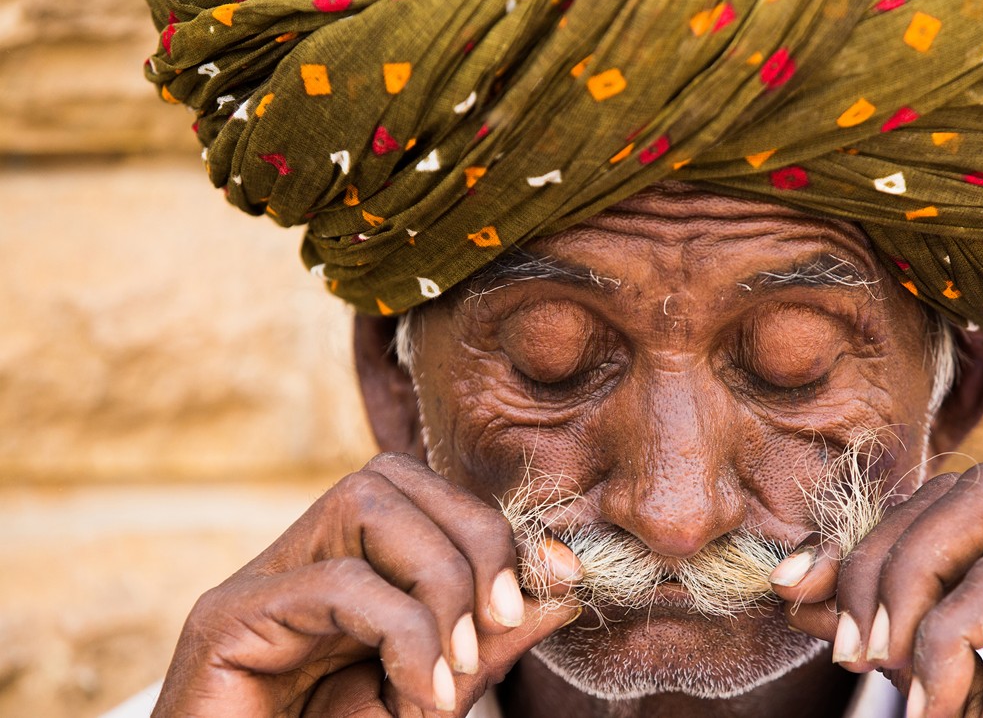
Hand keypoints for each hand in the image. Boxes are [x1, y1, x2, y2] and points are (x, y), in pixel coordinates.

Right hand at [152, 452, 581, 716]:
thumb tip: (562, 588)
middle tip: (502, 623)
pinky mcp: (226, 623)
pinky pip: (337, 581)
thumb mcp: (432, 699)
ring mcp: (257, 587)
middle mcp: (297, 564)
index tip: (564, 575)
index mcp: (346, 574)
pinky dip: (403, 631)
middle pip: (394, 477)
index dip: (499, 527)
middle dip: (474, 539)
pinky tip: (423, 693)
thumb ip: (488, 646)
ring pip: (366, 503)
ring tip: (455, 667)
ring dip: (438, 578)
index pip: (425, 497)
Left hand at [772, 463, 982, 717]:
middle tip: (850, 652)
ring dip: (909, 577)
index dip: (856, 540)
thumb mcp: (937, 689)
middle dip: (876, 557)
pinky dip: (951, 637)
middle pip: (954, 488)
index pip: (932, 507)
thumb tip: (800, 587)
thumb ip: (878, 633)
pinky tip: (939, 703)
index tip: (793, 589)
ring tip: (885, 667)